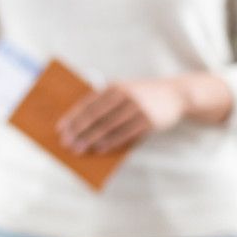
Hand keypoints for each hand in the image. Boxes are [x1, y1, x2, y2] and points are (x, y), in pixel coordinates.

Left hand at [57, 77, 187, 155]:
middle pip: (95, 115)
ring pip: (109, 126)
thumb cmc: (142, 96)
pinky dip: (111, 142)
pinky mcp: (148, 121)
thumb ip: (106, 104)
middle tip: (66, 143)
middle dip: (78, 130)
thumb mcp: (125, 91)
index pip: (88, 103)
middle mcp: (124, 95)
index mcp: (114, 87)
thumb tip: (81, 126)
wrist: (176, 95)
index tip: (60, 129)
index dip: (73, 116)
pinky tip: (99, 149)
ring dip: (91, 139)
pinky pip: (125, 134)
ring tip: (79, 149)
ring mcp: (137, 108)